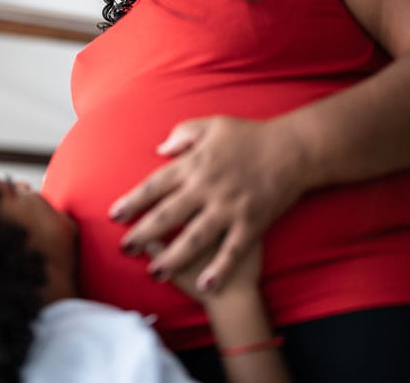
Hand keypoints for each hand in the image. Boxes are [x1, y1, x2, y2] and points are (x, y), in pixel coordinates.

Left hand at [111, 115, 307, 291]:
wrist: (294, 147)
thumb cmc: (251, 135)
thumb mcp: (212, 124)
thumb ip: (183, 134)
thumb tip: (160, 149)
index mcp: (195, 165)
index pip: (155, 185)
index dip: (133, 201)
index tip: (115, 215)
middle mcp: (207, 188)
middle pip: (168, 214)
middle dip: (143, 233)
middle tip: (124, 248)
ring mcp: (229, 207)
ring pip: (194, 237)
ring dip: (172, 257)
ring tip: (153, 273)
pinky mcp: (252, 223)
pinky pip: (232, 251)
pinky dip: (220, 269)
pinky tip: (206, 285)